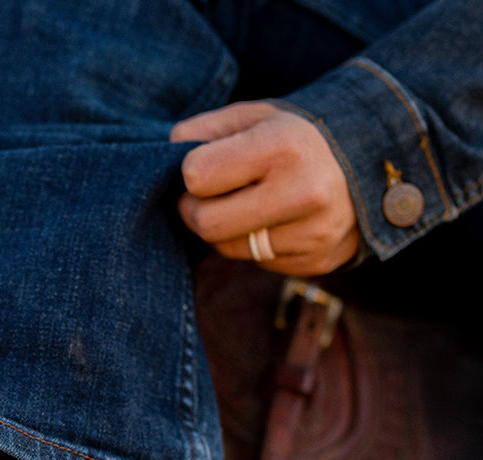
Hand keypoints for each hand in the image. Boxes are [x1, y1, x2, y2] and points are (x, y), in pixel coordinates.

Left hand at [171, 101, 359, 275]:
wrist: (376, 159)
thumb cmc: (299, 134)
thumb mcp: (256, 115)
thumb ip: (204, 130)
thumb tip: (166, 154)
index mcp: (284, 146)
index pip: (197, 177)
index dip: (191, 173)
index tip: (204, 167)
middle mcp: (303, 193)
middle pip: (206, 223)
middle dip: (196, 210)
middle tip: (209, 196)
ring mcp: (312, 233)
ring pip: (227, 249)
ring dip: (225, 229)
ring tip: (247, 204)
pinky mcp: (315, 262)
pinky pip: (257, 262)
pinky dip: (255, 245)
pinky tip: (276, 221)